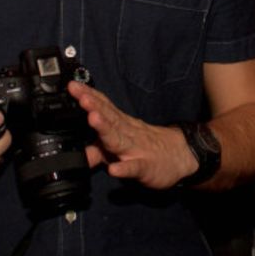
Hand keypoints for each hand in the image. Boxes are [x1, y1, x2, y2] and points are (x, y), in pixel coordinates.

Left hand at [68, 81, 195, 188]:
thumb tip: (78, 155)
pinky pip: (134, 168)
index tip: (73, 86)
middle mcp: (127, 133)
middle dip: (94, 106)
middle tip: (81, 96)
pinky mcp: (146, 167)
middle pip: (109, 118)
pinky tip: (114, 170)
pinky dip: (124, 168)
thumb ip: (98, 151)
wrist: (181, 156)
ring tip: (93, 119)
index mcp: (121, 125)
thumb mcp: (120, 149)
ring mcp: (136, 150)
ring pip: (118, 138)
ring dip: (105, 128)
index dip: (89, 96)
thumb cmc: (147, 148)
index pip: (104, 107)